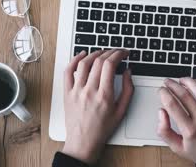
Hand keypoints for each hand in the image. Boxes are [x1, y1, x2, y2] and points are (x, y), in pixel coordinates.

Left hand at [62, 49, 133, 164]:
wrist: (83, 142)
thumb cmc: (102, 128)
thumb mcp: (122, 111)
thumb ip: (128, 89)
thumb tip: (128, 72)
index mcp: (104, 95)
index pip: (110, 65)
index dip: (119, 54)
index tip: (124, 53)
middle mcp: (89, 91)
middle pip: (99, 61)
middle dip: (110, 52)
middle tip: (116, 52)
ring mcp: (76, 91)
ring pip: (84, 63)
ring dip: (95, 53)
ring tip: (102, 52)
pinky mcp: (67, 93)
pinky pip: (68, 71)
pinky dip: (74, 60)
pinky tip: (81, 55)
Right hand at [158, 74, 195, 166]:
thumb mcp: (177, 148)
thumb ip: (164, 131)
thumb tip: (161, 112)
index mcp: (190, 131)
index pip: (173, 105)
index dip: (164, 94)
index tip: (161, 91)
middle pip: (185, 95)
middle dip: (173, 85)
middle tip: (167, 82)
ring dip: (189, 81)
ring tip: (182, 80)